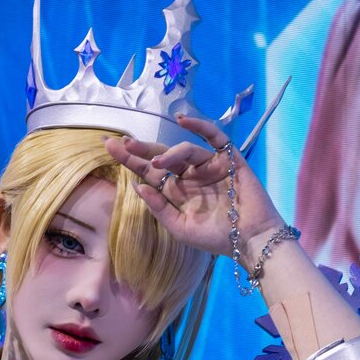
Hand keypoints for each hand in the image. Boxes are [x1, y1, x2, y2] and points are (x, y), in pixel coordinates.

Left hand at [104, 116, 282, 262]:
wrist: (249, 240)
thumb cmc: (216, 238)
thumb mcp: (180, 228)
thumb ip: (159, 207)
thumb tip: (138, 184)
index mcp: (176, 191)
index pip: (150, 172)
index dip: (131, 160)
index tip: (110, 146)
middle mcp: (189, 175)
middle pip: (161, 156)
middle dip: (140, 149)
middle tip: (120, 142)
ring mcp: (209, 165)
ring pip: (185, 150)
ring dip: (170, 152)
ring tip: (157, 162)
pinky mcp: (228, 158)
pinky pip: (214, 137)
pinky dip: (200, 126)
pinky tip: (184, 120)